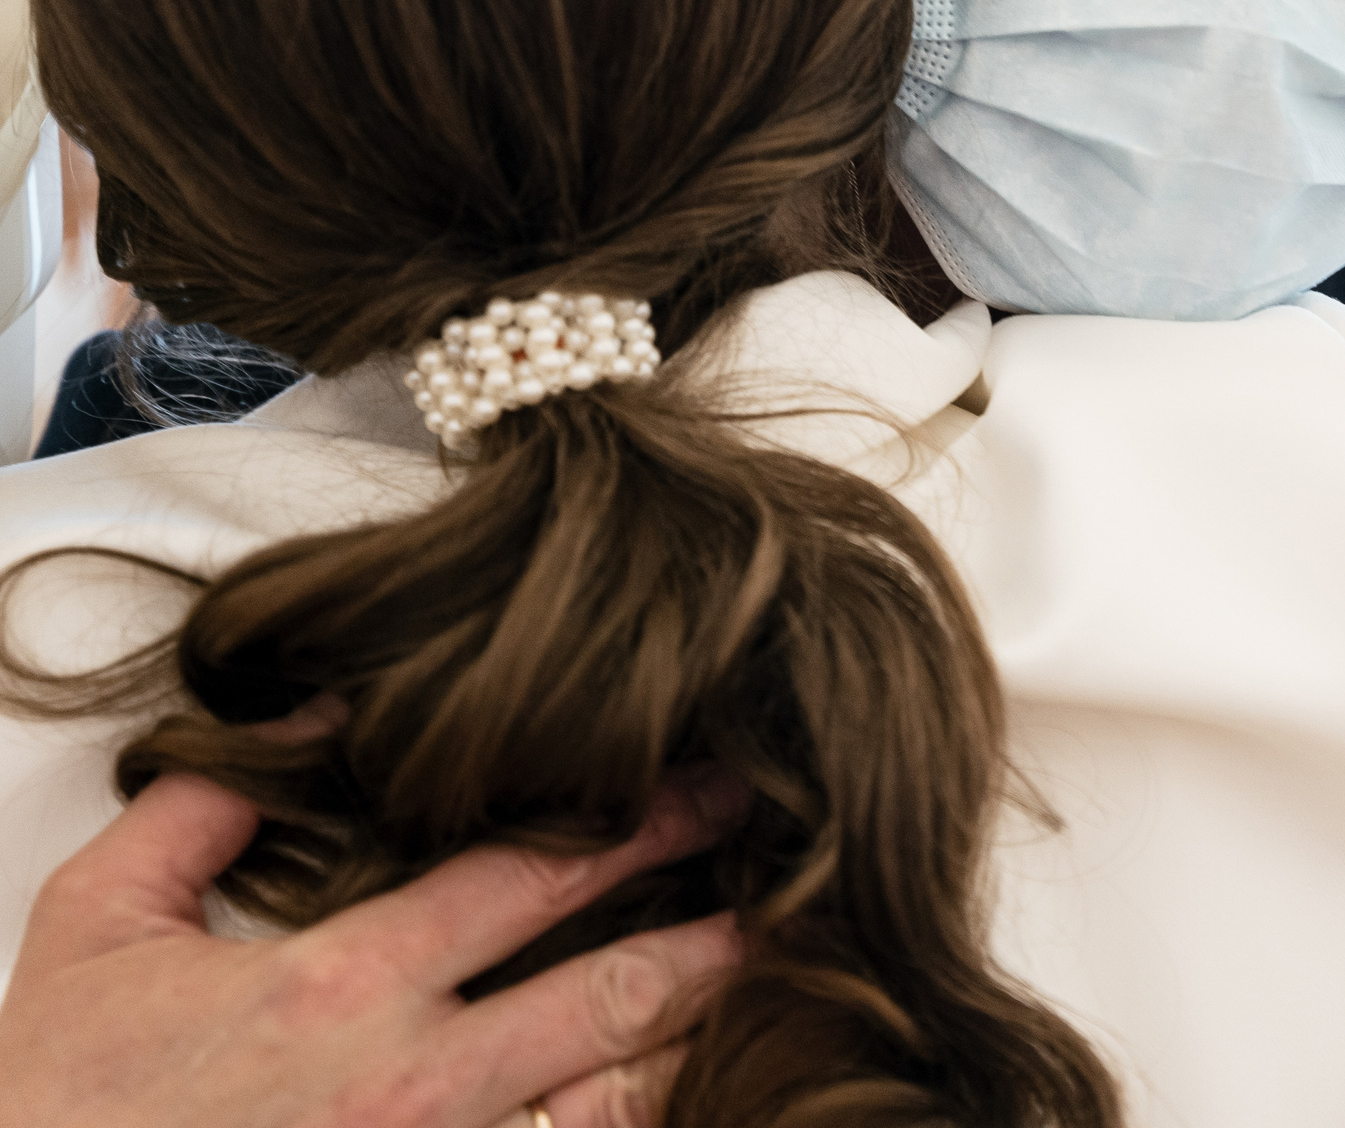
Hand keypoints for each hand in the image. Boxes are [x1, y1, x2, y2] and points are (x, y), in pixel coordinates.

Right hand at [0, 770, 744, 1127]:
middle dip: (715, 929)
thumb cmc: (51, 1103)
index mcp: (339, 989)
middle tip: (811, 878)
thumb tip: (315, 715)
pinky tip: (698, 1101)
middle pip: (609, 991)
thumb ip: (208, 809)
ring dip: (703, 1047)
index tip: (710, 786)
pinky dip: (629, 1127)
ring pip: (611, 1107)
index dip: (634, 826)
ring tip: (794, 996)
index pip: (526, 880)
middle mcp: (409, 1086)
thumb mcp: (96, 927)